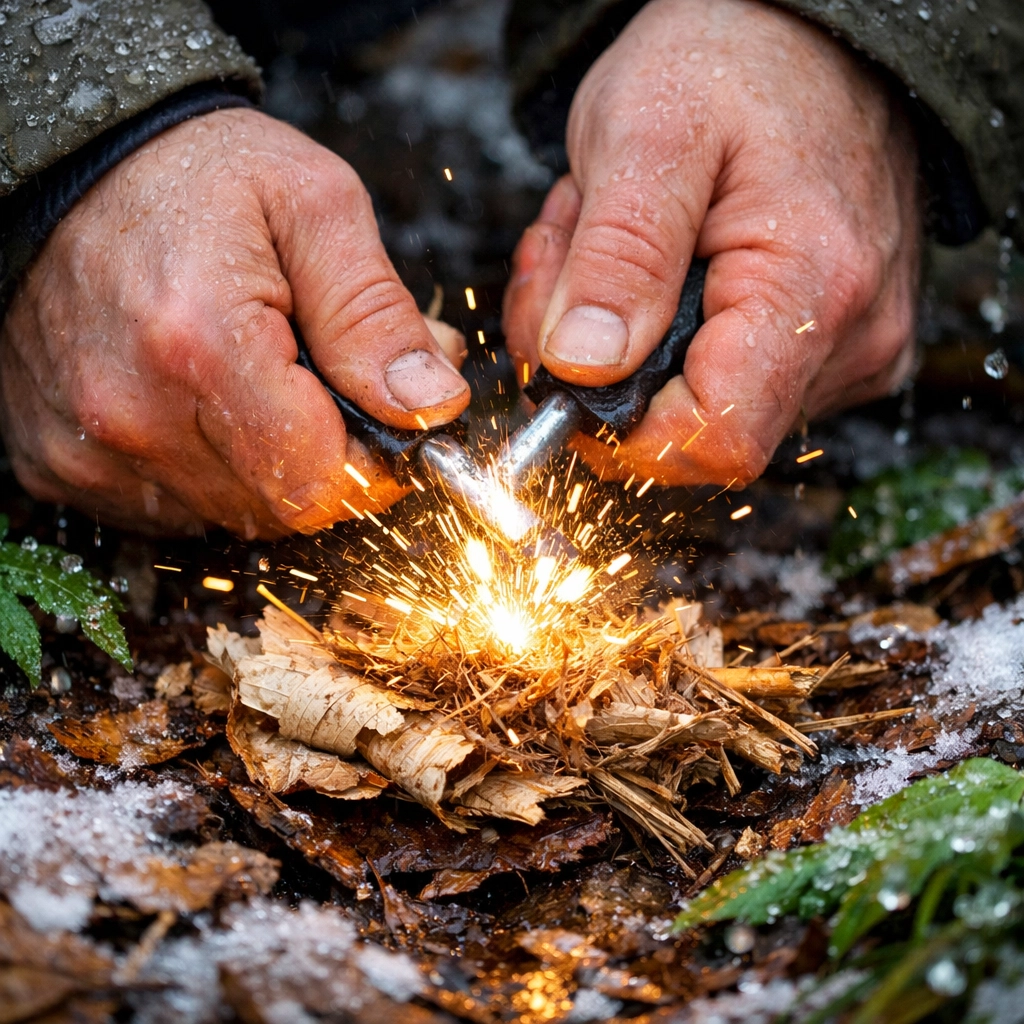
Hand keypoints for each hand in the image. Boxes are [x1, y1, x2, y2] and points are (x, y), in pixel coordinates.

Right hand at [0, 109, 468, 537]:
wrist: (72, 165)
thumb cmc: (196, 173)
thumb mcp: (317, 209)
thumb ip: (377, 317)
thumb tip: (431, 406)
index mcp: (202, 348)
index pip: (323, 482)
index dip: (374, 463)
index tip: (386, 418)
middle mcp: (134, 415)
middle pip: (279, 507)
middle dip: (327, 457)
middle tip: (329, 381)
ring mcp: (89, 447)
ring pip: (229, 512)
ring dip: (269, 463)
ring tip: (267, 377)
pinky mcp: (63, 461)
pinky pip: (170, 505)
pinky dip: (209, 466)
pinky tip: (206, 400)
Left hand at [503, 0, 919, 486]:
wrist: (807, 31)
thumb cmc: (737, 58)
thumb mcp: (647, 133)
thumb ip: (617, 258)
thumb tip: (582, 367)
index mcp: (814, 287)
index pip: (715, 438)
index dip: (620, 431)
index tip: (564, 370)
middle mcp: (848, 336)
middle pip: (693, 430)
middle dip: (603, 368)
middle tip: (571, 265)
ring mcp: (843, 347)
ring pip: (695, 407)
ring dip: (622, 343)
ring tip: (612, 245)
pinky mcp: (825, 345)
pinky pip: (719, 381)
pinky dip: (656, 336)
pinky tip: (650, 265)